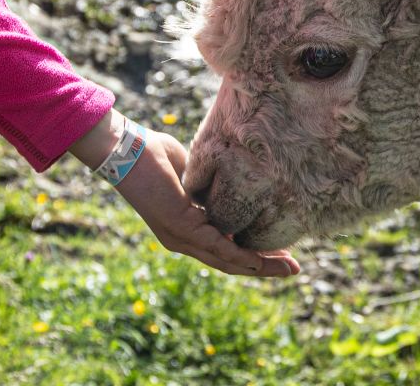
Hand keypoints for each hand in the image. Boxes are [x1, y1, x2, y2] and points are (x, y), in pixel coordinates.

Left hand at [71, 110, 299, 276]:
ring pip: (227, 260)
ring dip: (260, 266)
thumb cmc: (153, 154)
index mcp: (186, 228)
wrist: (124, 149)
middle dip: (265, 267)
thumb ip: (210, 185)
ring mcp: (180, 236)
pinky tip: (260, 260)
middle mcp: (183, 240)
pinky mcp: (179, 226)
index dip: (255, 255)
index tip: (283, 252)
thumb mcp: (193, 173)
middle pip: (231, 263)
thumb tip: (233, 180)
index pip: (226, 250)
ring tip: (289, 268)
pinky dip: (240, 255)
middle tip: (295, 270)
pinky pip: (216, 246)